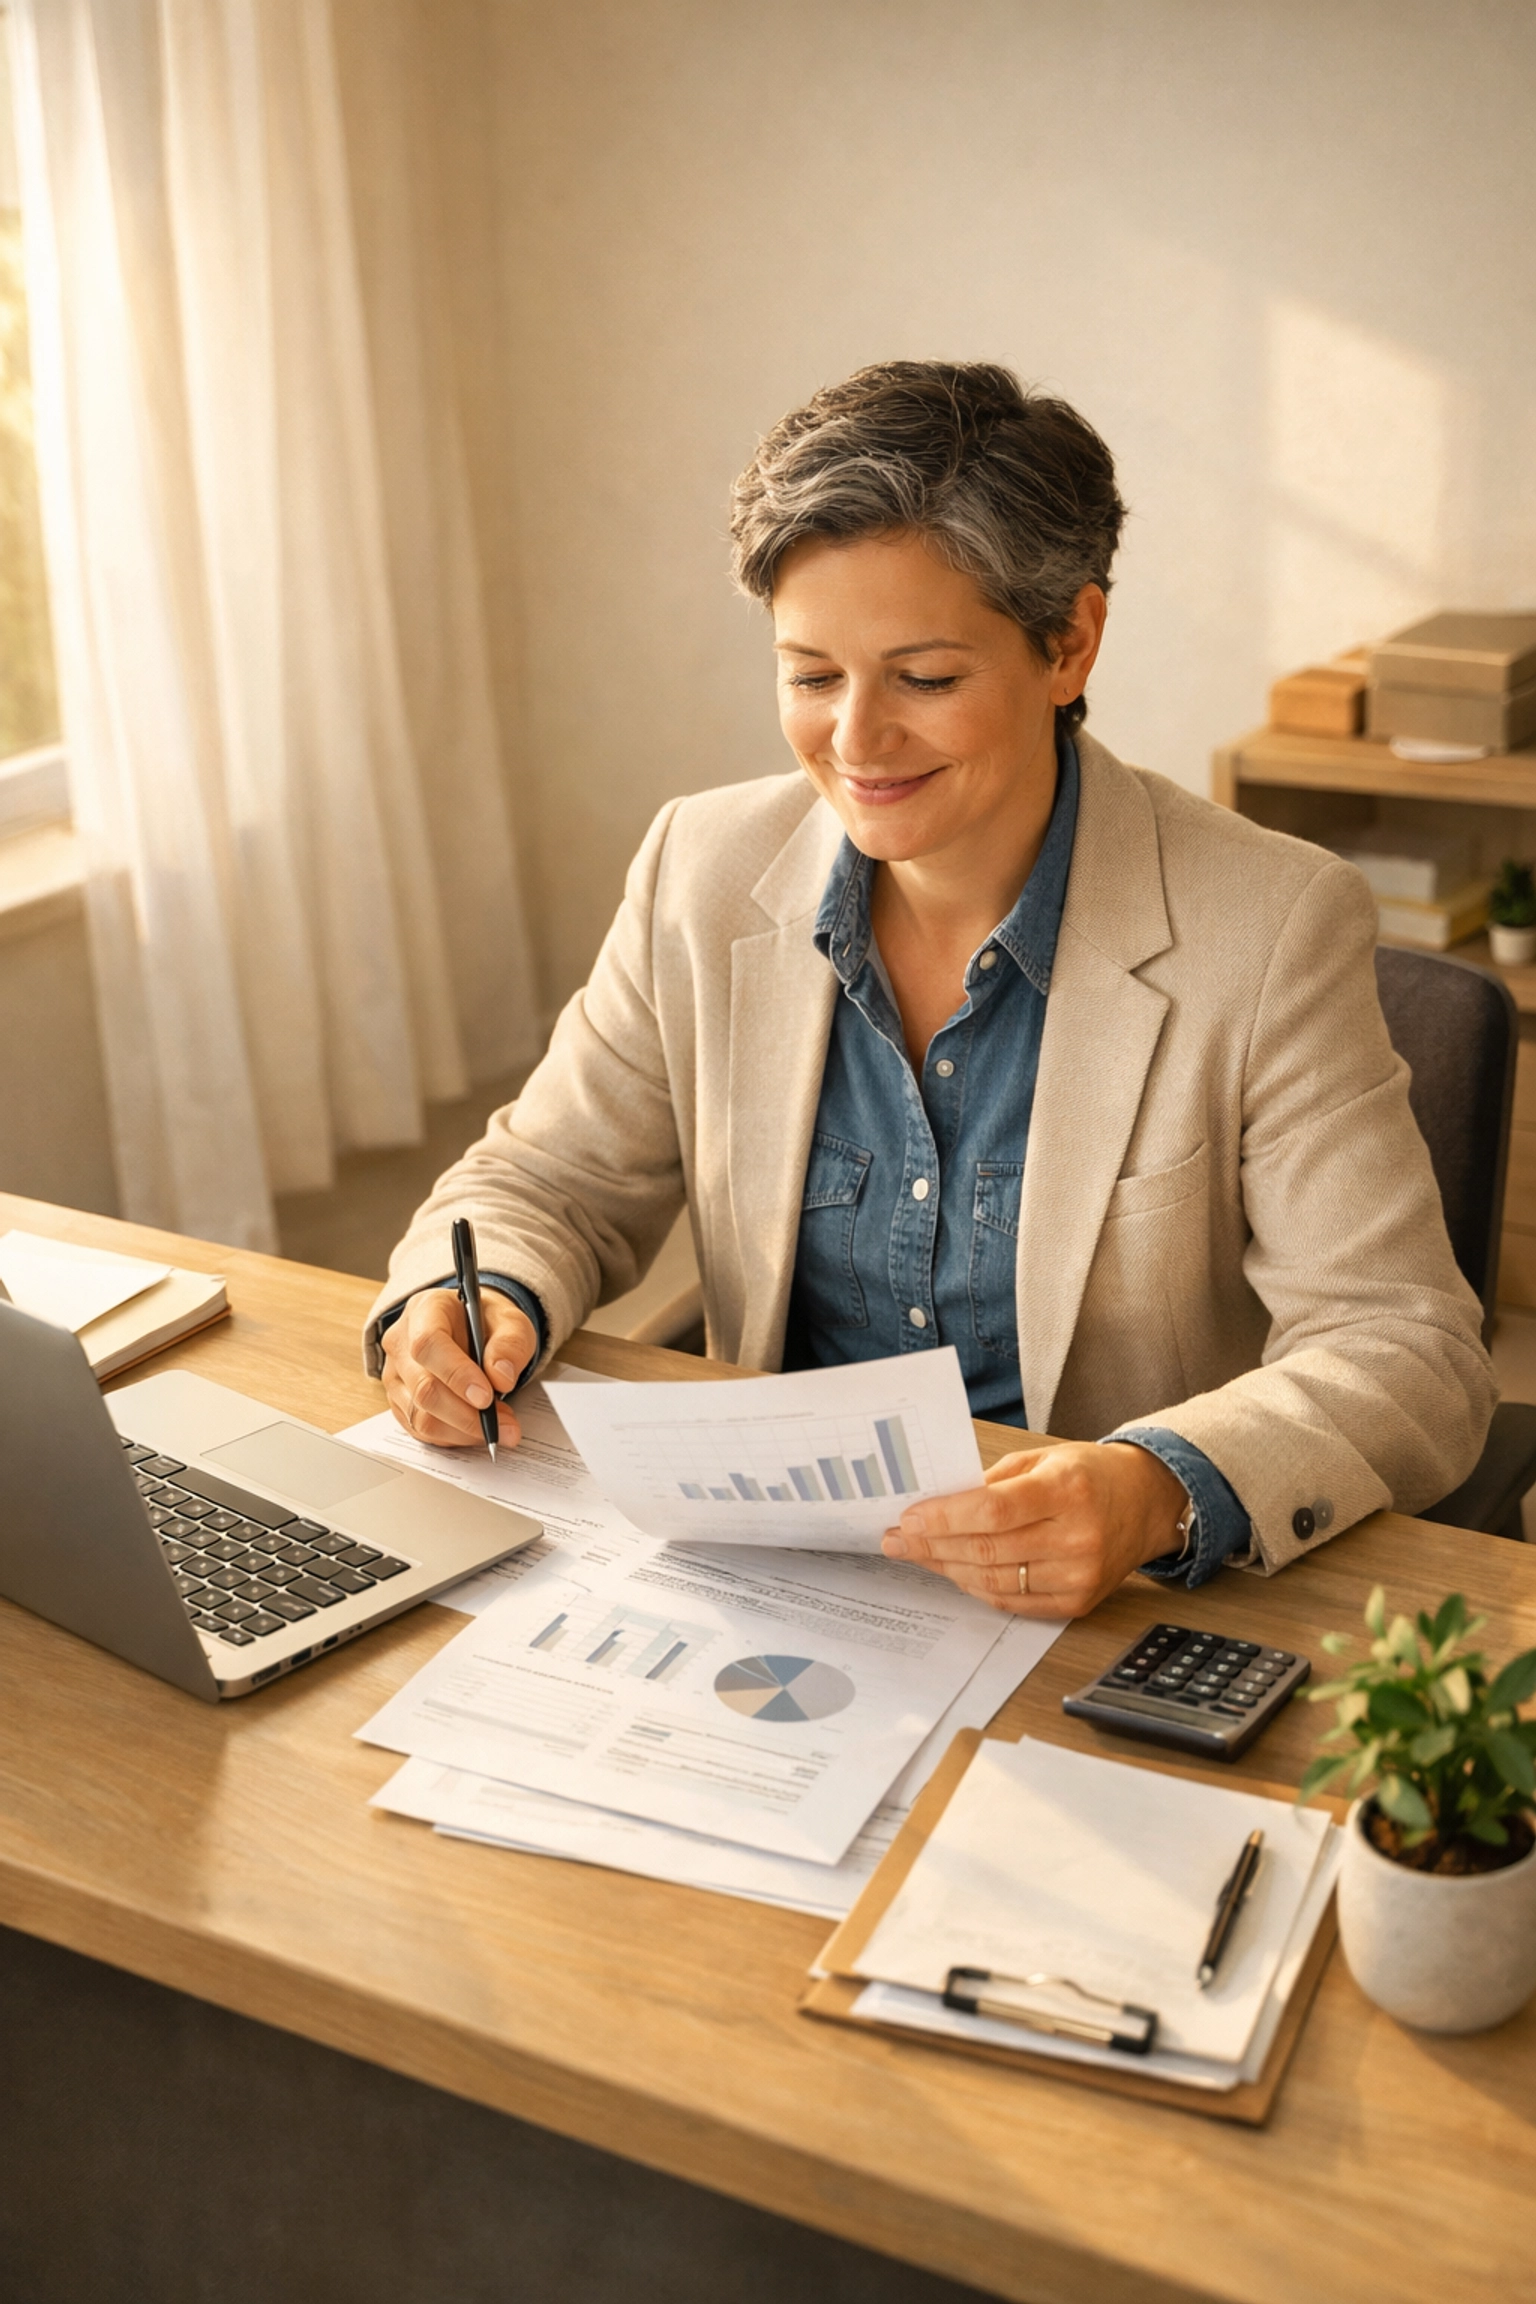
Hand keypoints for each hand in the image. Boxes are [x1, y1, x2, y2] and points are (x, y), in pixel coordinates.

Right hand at [381, 1286, 537, 1449]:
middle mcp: (401, 1342)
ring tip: (498, 1427)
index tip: (487, 1397)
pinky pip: (421, 1429)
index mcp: (425, 1310)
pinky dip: (453, 1437)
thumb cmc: (488, 1323)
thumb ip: (510, 1345)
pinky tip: (477, 1429)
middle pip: (423, 1388)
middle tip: (505, 1425)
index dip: (456, 1375)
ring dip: (463, 1430)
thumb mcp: (512, 1322)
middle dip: (468, 1414)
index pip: (428, 1344)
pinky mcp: (399, 1401)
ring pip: (421, 1415)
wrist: (473, 1330)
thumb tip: (501, 1378)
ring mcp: (396, 1375)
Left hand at [879, 1441, 1189, 1618]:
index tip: (909, 1517)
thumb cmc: (1089, 1475)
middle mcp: (1077, 1537)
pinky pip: (1013, 1602)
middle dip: (932, 1545)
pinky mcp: (1078, 1601)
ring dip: (947, 1568)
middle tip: (898, 1539)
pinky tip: (955, 1571)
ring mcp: (1080, 1575)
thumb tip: (937, 1505)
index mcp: (1068, 1490)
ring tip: (919, 1554)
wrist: (1145, 1503)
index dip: (944, 1518)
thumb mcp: (1043, 1459)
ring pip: (993, 1581)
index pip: (993, 1510)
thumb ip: (992, 1482)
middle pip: (987, 1549)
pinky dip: (977, 1588)